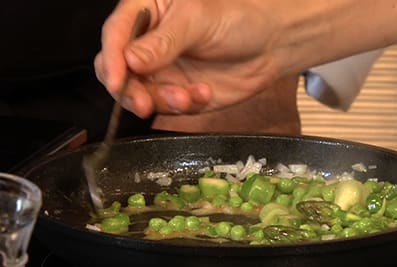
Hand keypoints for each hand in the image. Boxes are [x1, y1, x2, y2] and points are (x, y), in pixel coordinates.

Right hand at [94, 0, 281, 117]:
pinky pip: (169, 108)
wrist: (270, 47)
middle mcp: (148, 45)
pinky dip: (184, 106)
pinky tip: (204, 93)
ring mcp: (162, 72)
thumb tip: (130, 60)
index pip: (115, 35)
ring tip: (187, 97)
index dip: (111, 60)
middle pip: (118, 72)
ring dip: (161, 102)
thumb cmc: (236, 19)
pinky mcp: (178, 94)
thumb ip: (164, 41)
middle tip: (145, 104)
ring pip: (142, 95)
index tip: (118, 82)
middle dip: (130, 91)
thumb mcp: (199, 20)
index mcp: (146, 12)